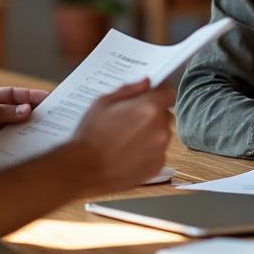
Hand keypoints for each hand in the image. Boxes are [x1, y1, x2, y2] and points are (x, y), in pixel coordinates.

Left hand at [0, 86, 48, 158]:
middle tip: (54, 116)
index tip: (49, 98)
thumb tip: (26, 110)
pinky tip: (27, 148)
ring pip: (13, 128)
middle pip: (16, 112)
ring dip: (27, 130)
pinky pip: (5, 144)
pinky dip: (16, 145)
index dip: (30, 96)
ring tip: (45, 133)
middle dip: (33, 113)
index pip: (12, 95)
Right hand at [67, 78, 174, 193]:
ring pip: (162, 134)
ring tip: (126, 140)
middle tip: (130, 120)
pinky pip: (158, 153)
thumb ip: (129, 89)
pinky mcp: (157, 166)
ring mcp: (160, 149)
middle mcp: (160, 128)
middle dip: (152, 115)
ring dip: (151, 134)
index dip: (159, 93)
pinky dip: (148, 152)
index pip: (169, 93)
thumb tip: (145, 82)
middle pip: (165, 114)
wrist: (84, 170)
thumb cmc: (90, 136)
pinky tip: (128, 154)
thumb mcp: (103, 102)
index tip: (150, 96)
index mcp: (150, 108)